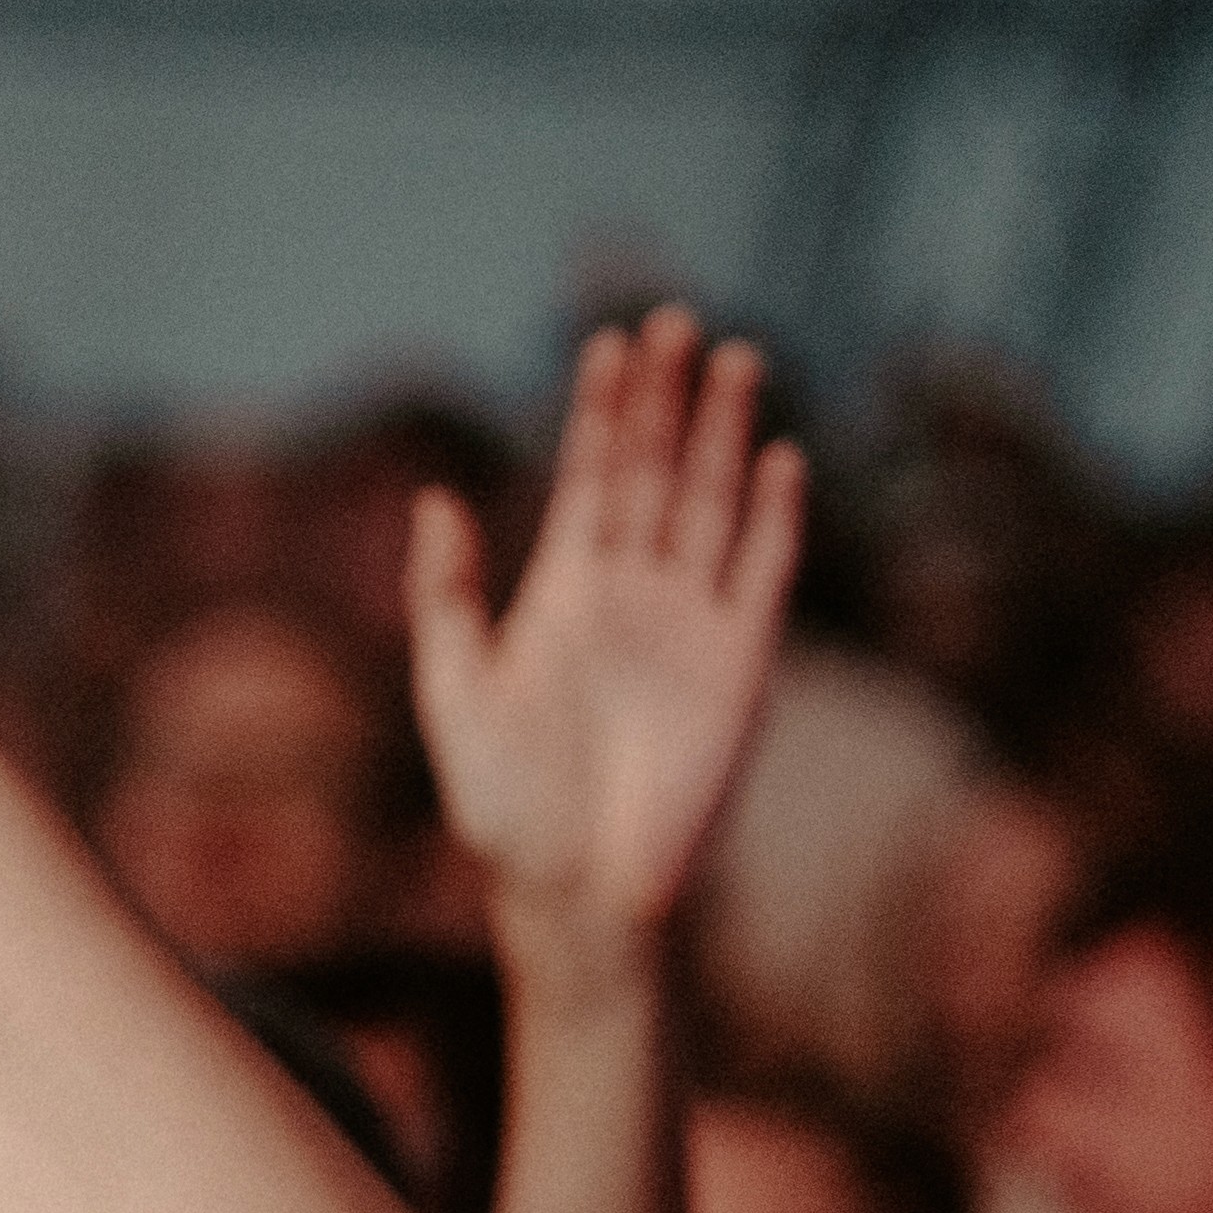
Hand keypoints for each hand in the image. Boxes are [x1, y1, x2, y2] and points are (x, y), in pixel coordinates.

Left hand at [402, 308, 801, 952]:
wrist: (578, 891)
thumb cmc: (504, 808)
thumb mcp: (456, 694)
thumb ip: (445, 597)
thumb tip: (433, 499)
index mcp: (564, 592)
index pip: (589, 477)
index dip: (601, 411)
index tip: (608, 342)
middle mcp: (632, 595)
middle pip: (654, 473)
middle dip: (667, 400)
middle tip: (677, 322)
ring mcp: (691, 625)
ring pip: (711, 506)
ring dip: (724, 436)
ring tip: (734, 359)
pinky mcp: (742, 665)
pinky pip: (763, 577)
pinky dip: (774, 520)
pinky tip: (778, 459)